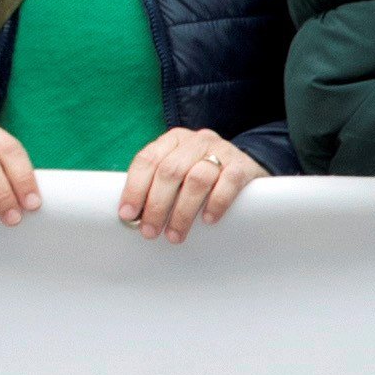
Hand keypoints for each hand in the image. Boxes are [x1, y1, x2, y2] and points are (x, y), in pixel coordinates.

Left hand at [118, 127, 263, 243]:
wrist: (246, 165)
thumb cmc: (202, 174)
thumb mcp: (179, 171)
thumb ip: (158, 184)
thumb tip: (133, 217)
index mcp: (173, 140)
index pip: (147, 160)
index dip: (134, 188)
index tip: (127, 215)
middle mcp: (196, 141)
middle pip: (170, 171)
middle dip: (156, 205)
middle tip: (150, 232)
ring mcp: (221, 151)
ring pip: (196, 179)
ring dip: (182, 212)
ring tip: (175, 235)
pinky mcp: (243, 165)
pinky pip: (228, 183)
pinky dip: (216, 203)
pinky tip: (208, 220)